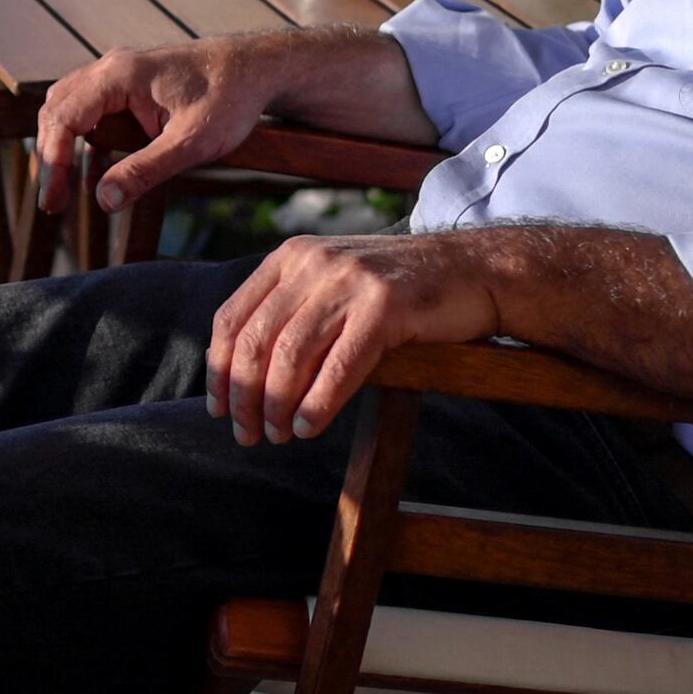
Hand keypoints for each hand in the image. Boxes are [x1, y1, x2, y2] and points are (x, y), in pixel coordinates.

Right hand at [32, 34, 299, 239]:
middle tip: (54, 205)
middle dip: (50, 158)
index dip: (53, 162)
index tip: (54, 201)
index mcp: (120, 75)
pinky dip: (82, 142)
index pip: (64, 118)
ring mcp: (119, 74)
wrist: (257, 68)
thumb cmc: (230, 100)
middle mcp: (111, 68)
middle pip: (56, 111)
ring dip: (60, 148)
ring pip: (68, 108)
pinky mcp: (129, 86)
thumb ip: (145, 171)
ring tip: (61, 193)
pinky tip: (91, 177)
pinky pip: (90, 112)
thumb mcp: (191, 144)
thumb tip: (102, 201)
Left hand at [206, 230, 505, 443]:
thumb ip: (293, 313)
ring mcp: (350, 281)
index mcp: (291, 258)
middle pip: (256, 341)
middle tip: (249, 435)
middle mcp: (313, 263)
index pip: (232, 317)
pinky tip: (309, 427)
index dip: (219, 369)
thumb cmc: (401, 291)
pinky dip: (318, 403)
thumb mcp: (335, 285)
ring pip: (291, 355)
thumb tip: (245, 376)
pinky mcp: (386, 305)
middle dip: (245, 396)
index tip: (219, 409)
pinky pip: (339, 364)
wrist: (473, 270)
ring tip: (280, 435)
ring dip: (279, 405)